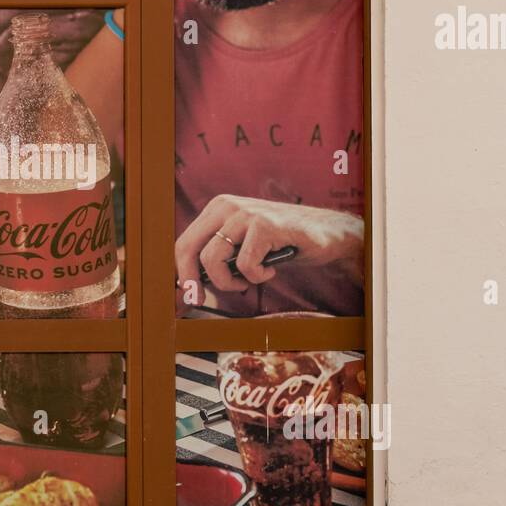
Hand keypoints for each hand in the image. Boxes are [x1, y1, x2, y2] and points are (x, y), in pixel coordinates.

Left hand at [174, 195, 362, 293]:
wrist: (324, 233)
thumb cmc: (280, 244)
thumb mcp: (242, 245)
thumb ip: (217, 256)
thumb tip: (190, 285)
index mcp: (217, 209)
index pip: (183, 242)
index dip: (181, 273)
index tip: (188, 295)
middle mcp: (226, 206)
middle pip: (187, 248)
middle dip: (192, 280)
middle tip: (201, 299)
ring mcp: (245, 213)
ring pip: (213, 259)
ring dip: (229, 281)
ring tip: (249, 280)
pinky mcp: (264, 225)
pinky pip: (245, 265)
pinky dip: (257, 276)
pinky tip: (271, 270)